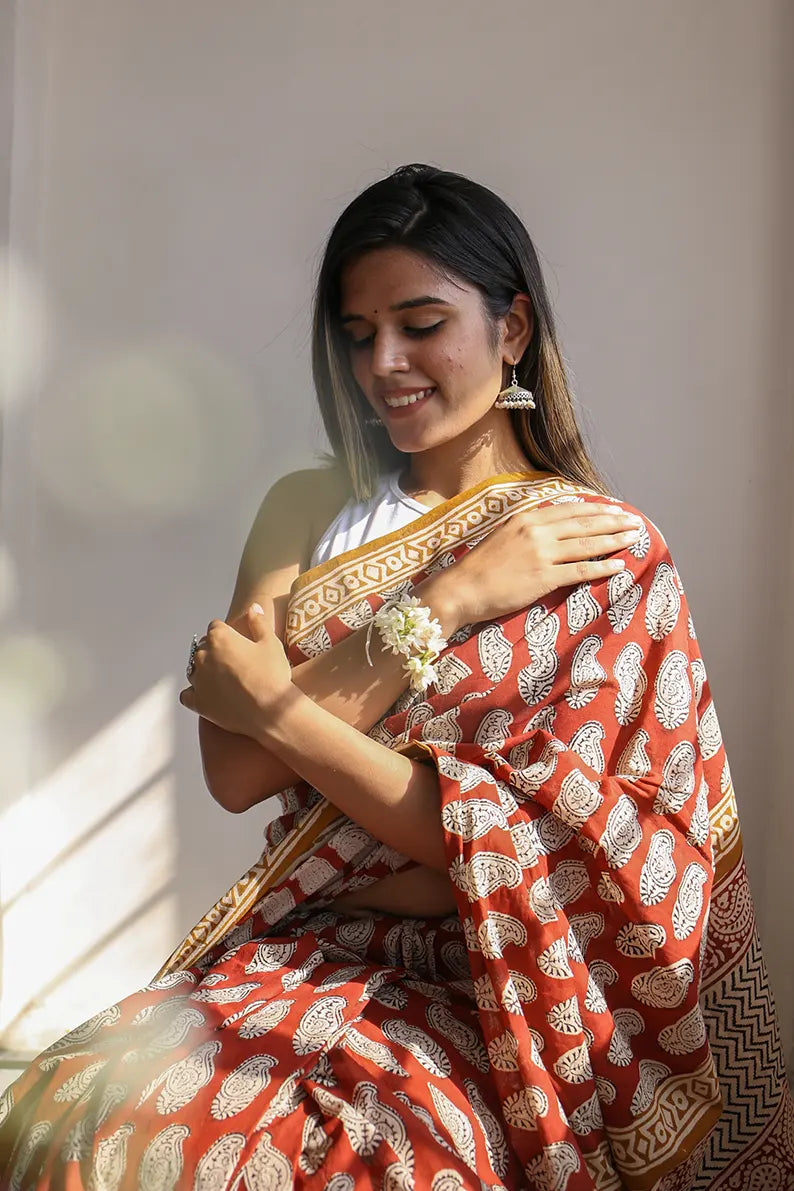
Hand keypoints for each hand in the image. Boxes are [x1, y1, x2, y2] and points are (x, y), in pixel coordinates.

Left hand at [179, 603, 291, 737]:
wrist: (270, 711)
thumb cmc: (272, 675)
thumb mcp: (271, 643)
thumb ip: (259, 623)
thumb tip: (253, 608)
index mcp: (220, 637)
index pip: (216, 627)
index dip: (228, 634)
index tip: (238, 643)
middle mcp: (203, 656)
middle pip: (203, 647)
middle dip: (215, 651)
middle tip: (235, 662)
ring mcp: (198, 680)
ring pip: (194, 669)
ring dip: (205, 671)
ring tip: (224, 680)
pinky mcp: (198, 702)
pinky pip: (187, 695)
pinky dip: (195, 693)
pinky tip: (208, 695)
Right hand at [418, 502, 643, 629]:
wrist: (460, 589)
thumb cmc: (479, 568)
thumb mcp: (503, 537)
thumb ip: (527, 531)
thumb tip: (551, 531)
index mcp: (526, 519)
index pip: (570, 510)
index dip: (596, 510)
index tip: (615, 510)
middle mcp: (536, 531)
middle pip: (584, 523)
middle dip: (613, 521)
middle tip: (635, 521)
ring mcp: (541, 554)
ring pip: (587, 544)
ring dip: (614, 540)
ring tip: (634, 538)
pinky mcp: (543, 578)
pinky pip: (580, 571)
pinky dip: (602, 567)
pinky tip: (619, 565)